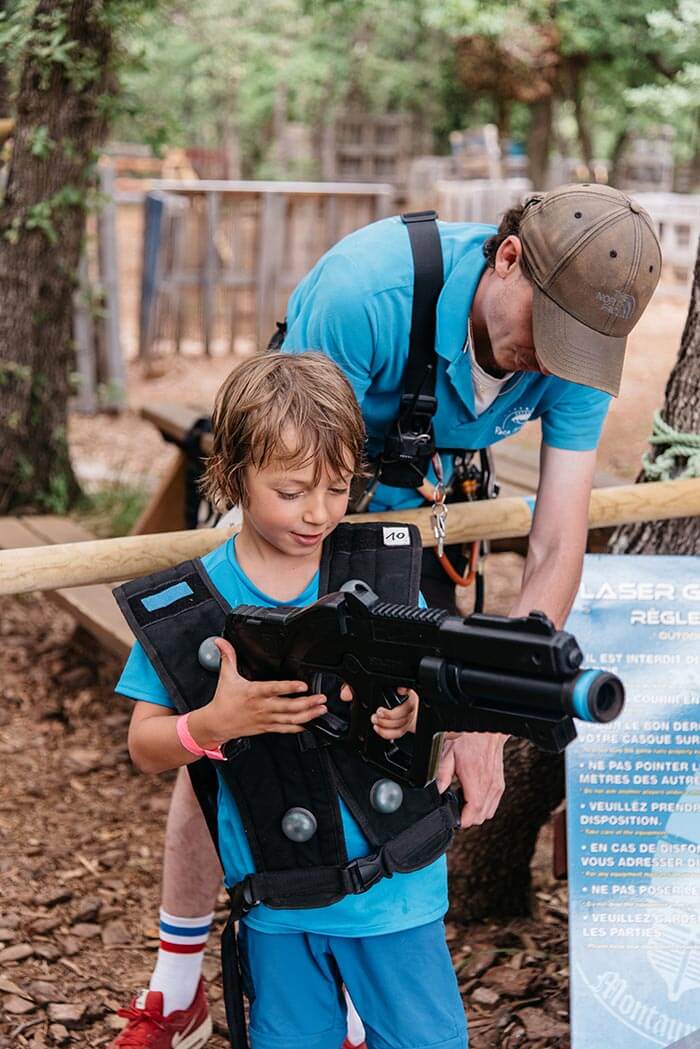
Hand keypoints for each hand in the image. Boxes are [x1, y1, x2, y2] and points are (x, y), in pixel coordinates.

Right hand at [199, 638, 326, 741]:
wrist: (217, 723)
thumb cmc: (223, 700)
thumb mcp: (226, 676)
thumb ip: (228, 656)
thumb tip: (220, 641)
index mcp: (254, 692)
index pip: (274, 689)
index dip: (289, 688)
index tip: (303, 685)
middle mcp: (262, 706)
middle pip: (288, 706)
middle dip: (307, 703)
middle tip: (321, 698)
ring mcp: (266, 718)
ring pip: (290, 718)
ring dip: (308, 715)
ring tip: (321, 709)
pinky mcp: (267, 727)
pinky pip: (285, 729)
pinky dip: (298, 727)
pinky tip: (309, 724)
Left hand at [339, 685, 418, 738]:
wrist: (392, 711)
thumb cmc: (380, 698)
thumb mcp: (365, 689)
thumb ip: (353, 688)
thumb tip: (345, 694)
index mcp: (401, 690)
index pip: (406, 688)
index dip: (404, 689)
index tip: (399, 690)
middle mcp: (407, 703)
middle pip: (405, 710)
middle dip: (389, 714)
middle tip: (377, 714)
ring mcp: (408, 716)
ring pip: (402, 722)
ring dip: (387, 724)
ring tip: (375, 722)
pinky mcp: (404, 728)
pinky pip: (399, 733)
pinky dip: (387, 733)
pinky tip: (378, 729)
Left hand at [436, 732, 506, 827]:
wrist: (487, 729)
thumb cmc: (469, 738)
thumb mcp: (448, 753)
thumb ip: (442, 774)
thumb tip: (437, 790)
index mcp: (475, 779)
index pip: (473, 813)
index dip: (461, 821)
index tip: (452, 818)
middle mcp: (489, 785)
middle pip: (481, 817)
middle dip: (467, 817)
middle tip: (455, 807)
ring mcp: (496, 785)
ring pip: (488, 812)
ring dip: (475, 811)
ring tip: (463, 800)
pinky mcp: (500, 783)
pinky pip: (493, 803)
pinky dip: (483, 804)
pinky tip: (472, 794)